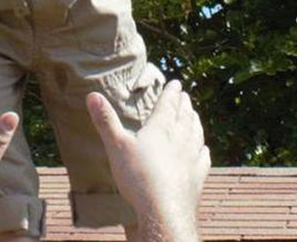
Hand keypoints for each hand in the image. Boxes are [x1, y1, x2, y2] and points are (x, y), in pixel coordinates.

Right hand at [86, 80, 209, 240]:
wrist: (163, 212)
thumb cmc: (137, 176)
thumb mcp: (116, 145)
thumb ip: (105, 120)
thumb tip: (92, 95)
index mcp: (160, 128)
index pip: (168, 105)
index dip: (171, 92)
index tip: (176, 83)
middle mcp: (179, 139)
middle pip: (184, 117)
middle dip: (184, 104)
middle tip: (185, 96)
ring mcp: (191, 159)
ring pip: (196, 134)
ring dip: (195, 122)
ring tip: (194, 116)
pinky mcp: (197, 178)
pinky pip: (203, 159)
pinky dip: (203, 150)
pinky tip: (204, 149)